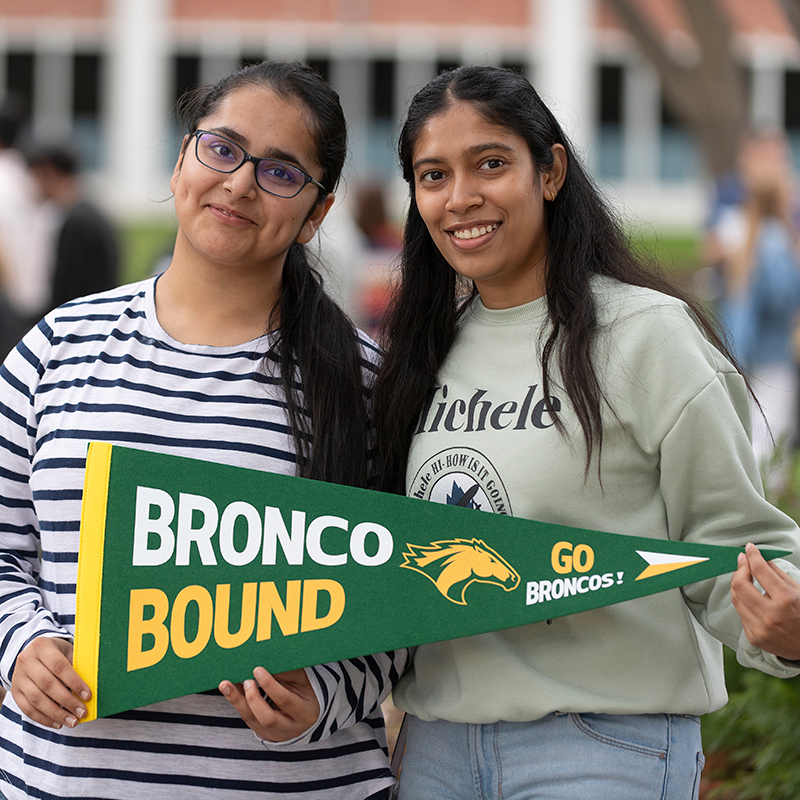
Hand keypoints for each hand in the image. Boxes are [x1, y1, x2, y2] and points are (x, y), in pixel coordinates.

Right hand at [10, 637, 90, 728]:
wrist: (33, 653)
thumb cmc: (57, 653)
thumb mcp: (66, 651)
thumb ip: (76, 666)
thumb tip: (88, 690)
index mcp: (41, 646)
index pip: (59, 667)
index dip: (74, 682)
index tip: (87, 695)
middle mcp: (26, 661)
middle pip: (47, 685)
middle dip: (67, 701)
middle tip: (81, 713)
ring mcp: (18, 677)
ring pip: (36, 700)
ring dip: (56, 714)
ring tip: (72, 721)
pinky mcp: (15, 692)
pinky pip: (27, 709)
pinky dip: (43, 718)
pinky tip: (57, 723)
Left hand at [219, 667, 320, 741]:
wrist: (307, 716)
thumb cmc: (305, 693)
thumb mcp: (303, 682)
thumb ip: (288, 673)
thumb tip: (268, 661)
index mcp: (304, 713)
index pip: (285, 700)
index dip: (270, 685)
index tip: (257, 669)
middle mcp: (290, 728)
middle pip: (267, 718)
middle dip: (253, 699)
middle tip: (246, 680)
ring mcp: (275, 734)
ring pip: (252, 721)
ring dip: (237, 701)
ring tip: (226, 684)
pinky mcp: (262, 733)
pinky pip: (247, 719)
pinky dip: (238, 704)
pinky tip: (230, 691)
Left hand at [731, 542, 799, 660]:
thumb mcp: (798, 591)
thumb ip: (778, 573)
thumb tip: (760, 558)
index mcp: (786, 599)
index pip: (760, 570)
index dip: (752, 555)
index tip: (749, 548)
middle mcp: (771, 614)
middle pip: (739, 584)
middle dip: (739, 569)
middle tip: (743, 561)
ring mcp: (761, 627)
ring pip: (736, 598)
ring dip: (738, 584)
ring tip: (745, 577)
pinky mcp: (754, 637)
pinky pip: (741, 613)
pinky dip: (744, 602)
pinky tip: (750, 598)